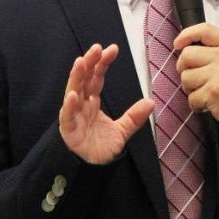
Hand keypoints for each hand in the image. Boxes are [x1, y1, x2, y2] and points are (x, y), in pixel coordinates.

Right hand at [59, 43, 154, 163]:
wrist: (92, 170)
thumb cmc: (101, 148)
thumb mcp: (122, 131)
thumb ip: (134, 117)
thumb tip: (151, 102)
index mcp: (92, 103)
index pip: (97, 78)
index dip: (102, 63)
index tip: (112, 49)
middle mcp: (81, 105)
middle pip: (84, 80)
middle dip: (89, 63)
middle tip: (96, 48)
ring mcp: (74, 116)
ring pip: (73, 92)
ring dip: (76, 77)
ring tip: (81, 61)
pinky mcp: (68, 130)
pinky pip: (68, 116)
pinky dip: (69, 106)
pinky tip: (73, 95)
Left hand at [174, 24, 218, 132]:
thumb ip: (215, 50)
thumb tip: (186, 48)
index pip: (204, 30)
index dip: (186, 34)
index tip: (178, 44)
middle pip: (187, 55)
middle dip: (184, 69)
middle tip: (194, 78)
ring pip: (186, 77)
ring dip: (190, 89)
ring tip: (204, 92)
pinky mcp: (214, 93)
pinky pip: (191, 98)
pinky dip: (196, 105)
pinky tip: (208, 104)